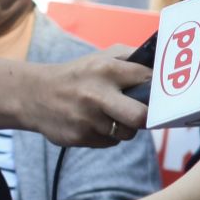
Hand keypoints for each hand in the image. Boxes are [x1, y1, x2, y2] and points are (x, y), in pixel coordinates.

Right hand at [24, 51, 150, 147]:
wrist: (34, 95)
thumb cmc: (79, 75)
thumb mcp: (103, 56)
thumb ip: (133, 58)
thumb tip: (164, 64)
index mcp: (106, 69)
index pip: (147, 80)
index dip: (156, 87)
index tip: (159, 91)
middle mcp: (96, 94)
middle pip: (141, 117)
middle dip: (148, 117)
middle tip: (145, 113)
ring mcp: (87, 118)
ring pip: (126, 132)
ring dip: (125, 126)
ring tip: (112, 114)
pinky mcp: (79, 137)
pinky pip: (110, 142)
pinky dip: (108, 135)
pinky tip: (95, 123)